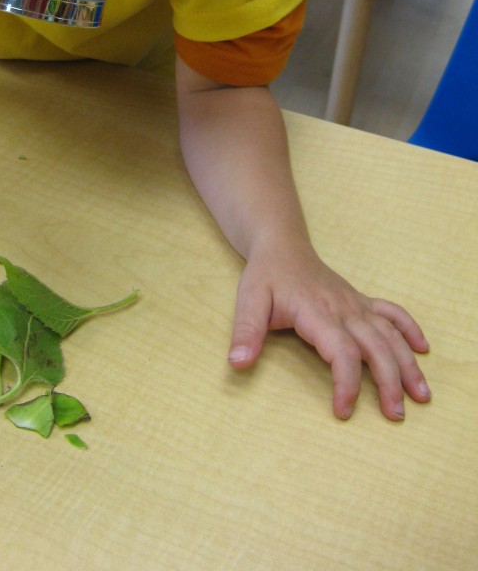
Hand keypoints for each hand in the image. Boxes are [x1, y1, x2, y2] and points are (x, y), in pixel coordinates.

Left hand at [227, 242, 430, 420]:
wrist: (281, 245)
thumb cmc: (265, 276)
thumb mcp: (248, 300)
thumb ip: (246, 332)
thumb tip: (237, 363)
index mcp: (317, 312)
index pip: (342, 352)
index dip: (346, 383)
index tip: (343, 411)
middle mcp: (343, 308)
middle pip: (376, 347)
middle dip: (389, 382)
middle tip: (395, 415)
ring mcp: (355, 303)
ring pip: (390, 334)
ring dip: (407, 364)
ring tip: (421, 395)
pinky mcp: (360, 300)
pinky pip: (392, 312)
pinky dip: (409, 329)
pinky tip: (423, 349)